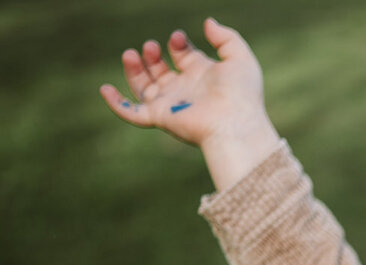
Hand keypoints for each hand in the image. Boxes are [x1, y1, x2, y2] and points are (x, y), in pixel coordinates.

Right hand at [99, 18, 280, 189]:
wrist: (235, 123)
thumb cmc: (241, 93)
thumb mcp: (239, 58)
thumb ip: (226, 37)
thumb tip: (208, 23)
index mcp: (203, 75)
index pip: (183, 56)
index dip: (178, 44)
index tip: (178, 38)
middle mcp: (186, 90)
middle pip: (161, 71)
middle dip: (153, 56)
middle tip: (152, 47)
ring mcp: (172, 104)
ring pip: (144, 88)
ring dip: (134, 70)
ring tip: (131, 54)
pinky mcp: (161, 117)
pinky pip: (132, 113)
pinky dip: (117, 104)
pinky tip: (105, 89)